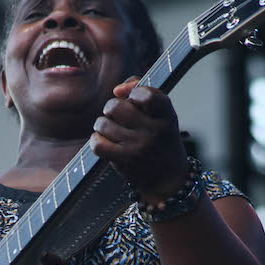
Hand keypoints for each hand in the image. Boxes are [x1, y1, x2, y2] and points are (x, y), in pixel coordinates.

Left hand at [90, 79, 187, 202]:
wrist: (167, 175)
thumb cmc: (161, 137)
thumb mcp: (161, 112)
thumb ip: (142, 89)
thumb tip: (117, 89)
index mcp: (166, 116)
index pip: (146, 95)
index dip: (134, 92)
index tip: (134, 98)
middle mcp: (154, 132)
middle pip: (116, 107)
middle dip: (111, 107)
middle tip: (116, 114)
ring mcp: (138, 148)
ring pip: (103, 124)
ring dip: (102, 124)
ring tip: (110, 128)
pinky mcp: (124, 162)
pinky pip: (98, 144)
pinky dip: (96, 139)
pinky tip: (104, 139)